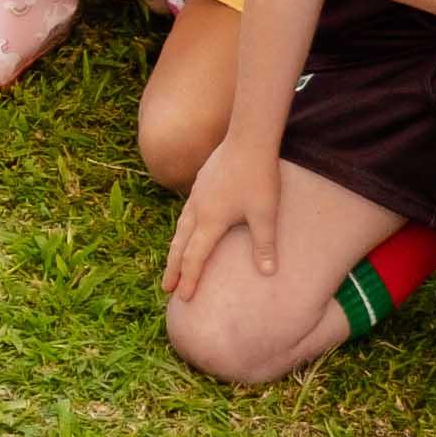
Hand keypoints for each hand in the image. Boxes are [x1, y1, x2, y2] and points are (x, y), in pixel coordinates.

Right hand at [165, 141, 285, 299]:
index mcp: (210, 221)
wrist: (248, 138)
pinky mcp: (201, 183)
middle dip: (173, 269)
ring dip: (175, 248)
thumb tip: (269, 273)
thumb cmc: (259, 177)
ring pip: (180, 228)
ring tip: (173, 262)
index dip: (189, 279)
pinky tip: (188, 228)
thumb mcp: (265, 214)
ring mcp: (197, 195)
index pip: (195, 258)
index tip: (183, 298)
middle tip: (166, 288)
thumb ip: (265, 244)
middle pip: (180, 246)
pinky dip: (183, 228)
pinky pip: (186, 213)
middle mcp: (198, 210)